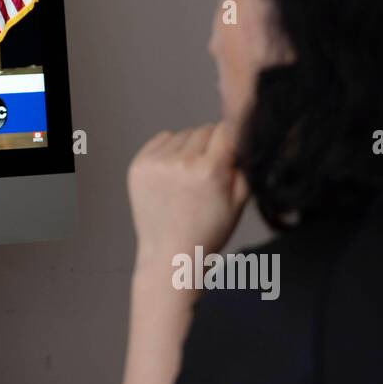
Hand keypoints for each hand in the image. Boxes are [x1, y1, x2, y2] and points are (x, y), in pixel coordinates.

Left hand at [127, 121, 249, 263]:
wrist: (170, 254)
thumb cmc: (209, 230)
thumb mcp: (239, 200)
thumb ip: (244, 163)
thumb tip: (244, 133)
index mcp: (209, 170)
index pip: (225, 129)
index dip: (230, 139)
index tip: (229, 150)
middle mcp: (181, 162)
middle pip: (203, 130)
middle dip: (210, 145)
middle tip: (207, 171)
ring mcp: (156, 163)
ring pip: (183, 134)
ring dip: (189, 147)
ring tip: (188, 177)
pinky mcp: (138, 165)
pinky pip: (161, 140)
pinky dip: (169, 150)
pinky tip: (172, 174)